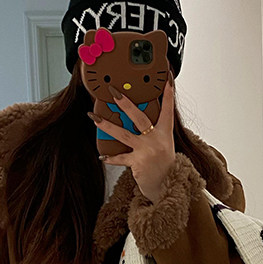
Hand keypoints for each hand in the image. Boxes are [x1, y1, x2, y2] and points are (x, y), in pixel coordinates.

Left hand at [88, 69, 176, 203]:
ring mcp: (146, 150)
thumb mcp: (165, 143)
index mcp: (165, 132)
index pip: (168, 108)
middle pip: (139, 117)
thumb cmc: (165, 164)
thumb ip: (154, 130)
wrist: (168, 186)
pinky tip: (102, 157)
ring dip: (106, 125)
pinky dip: (111, 158)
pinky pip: (120, 158)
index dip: (167, 92)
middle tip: (113, 92)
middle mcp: (156, 139)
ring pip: (123, 134)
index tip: (167, 77)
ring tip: (94, 117)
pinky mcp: (137, 163)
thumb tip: (137, 117)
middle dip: (125, 103)